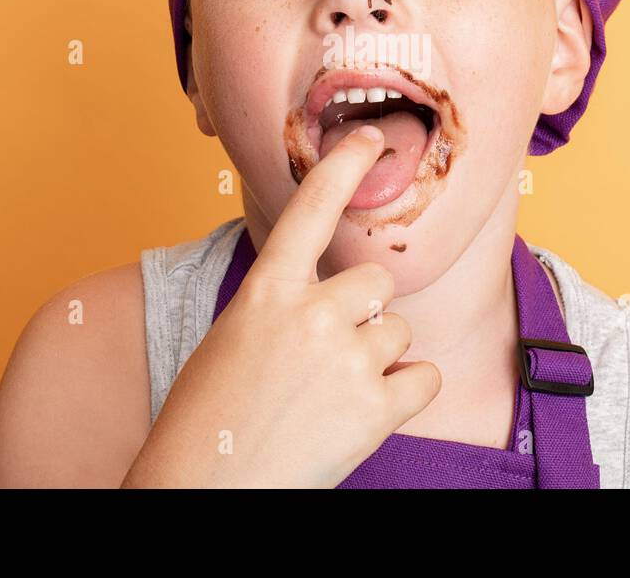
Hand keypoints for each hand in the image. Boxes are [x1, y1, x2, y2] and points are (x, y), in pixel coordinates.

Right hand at [122, 124, 441, 487]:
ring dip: (380, 355)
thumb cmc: (209, 417)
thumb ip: (281, 304)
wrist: (205, 492)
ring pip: (399, 329)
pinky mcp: (376, 409)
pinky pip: (424, 375)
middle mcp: (311, 315)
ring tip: (335, 391)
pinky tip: (368, 409)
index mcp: (266, 292)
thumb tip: (328, 294)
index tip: (368, 137)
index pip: (310, 209)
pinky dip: (406, 391)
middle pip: (377, 282)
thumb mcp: (232, 338)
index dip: (342, 165)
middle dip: (365, 310)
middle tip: (331, 351)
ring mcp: (347, 360)